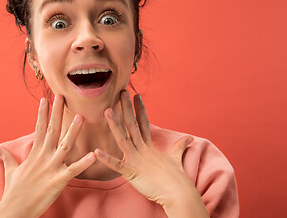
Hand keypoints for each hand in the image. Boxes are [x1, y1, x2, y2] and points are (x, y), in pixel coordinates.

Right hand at [0, 95, 95, 217]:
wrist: (14, 212)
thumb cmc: (14, 192)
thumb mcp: (11, 171)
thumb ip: (8, 158)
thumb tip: (0, 150)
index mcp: (34, 153)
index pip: (39, 128)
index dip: (43, 113)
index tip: (45, 99)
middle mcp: (43, 157)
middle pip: (52, 130)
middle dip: (57, 112)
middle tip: (62, 96)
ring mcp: (51, 168)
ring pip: (65, 145)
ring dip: (73, 131)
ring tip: (81, 116)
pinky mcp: (58, 181)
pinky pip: (74, 170)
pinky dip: (84, 162)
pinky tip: (94, 154)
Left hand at [95, 90, 207, 216]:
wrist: (179, 193)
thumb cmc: (177, 177)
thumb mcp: (177, 157)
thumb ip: (180, 146)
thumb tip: (190, 138)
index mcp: (150, 146)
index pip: (144, 123)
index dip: (140, 109)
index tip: (137, 95)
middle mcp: (142, 149)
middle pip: (132, 125)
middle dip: (126, 108)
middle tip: (121, 92)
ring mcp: (137, 160)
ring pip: (123, 139)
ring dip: (115, 125)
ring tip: (107, 111)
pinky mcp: (132, 173)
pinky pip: (117, 165)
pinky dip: (107, 159)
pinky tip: (96, 151)